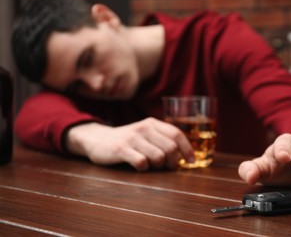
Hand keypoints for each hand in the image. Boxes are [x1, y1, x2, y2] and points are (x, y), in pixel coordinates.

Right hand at [65, 118, 194, 170]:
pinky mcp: (121, 149)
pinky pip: (141, 162)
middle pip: (170, 148)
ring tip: (151, 166)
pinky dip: (144, 168)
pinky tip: (139, 166)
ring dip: (158, 167)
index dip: (187, 149)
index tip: (191, 161)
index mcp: (152, 123)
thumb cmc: (128, 140)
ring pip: (158, 157)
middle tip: (167, 167)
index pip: (177, 134)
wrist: (98, 139)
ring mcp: (132, 138)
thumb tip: (185, 156)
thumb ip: (163, 139)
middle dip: (172, 162)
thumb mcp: (146, 134)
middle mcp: (144, 128)